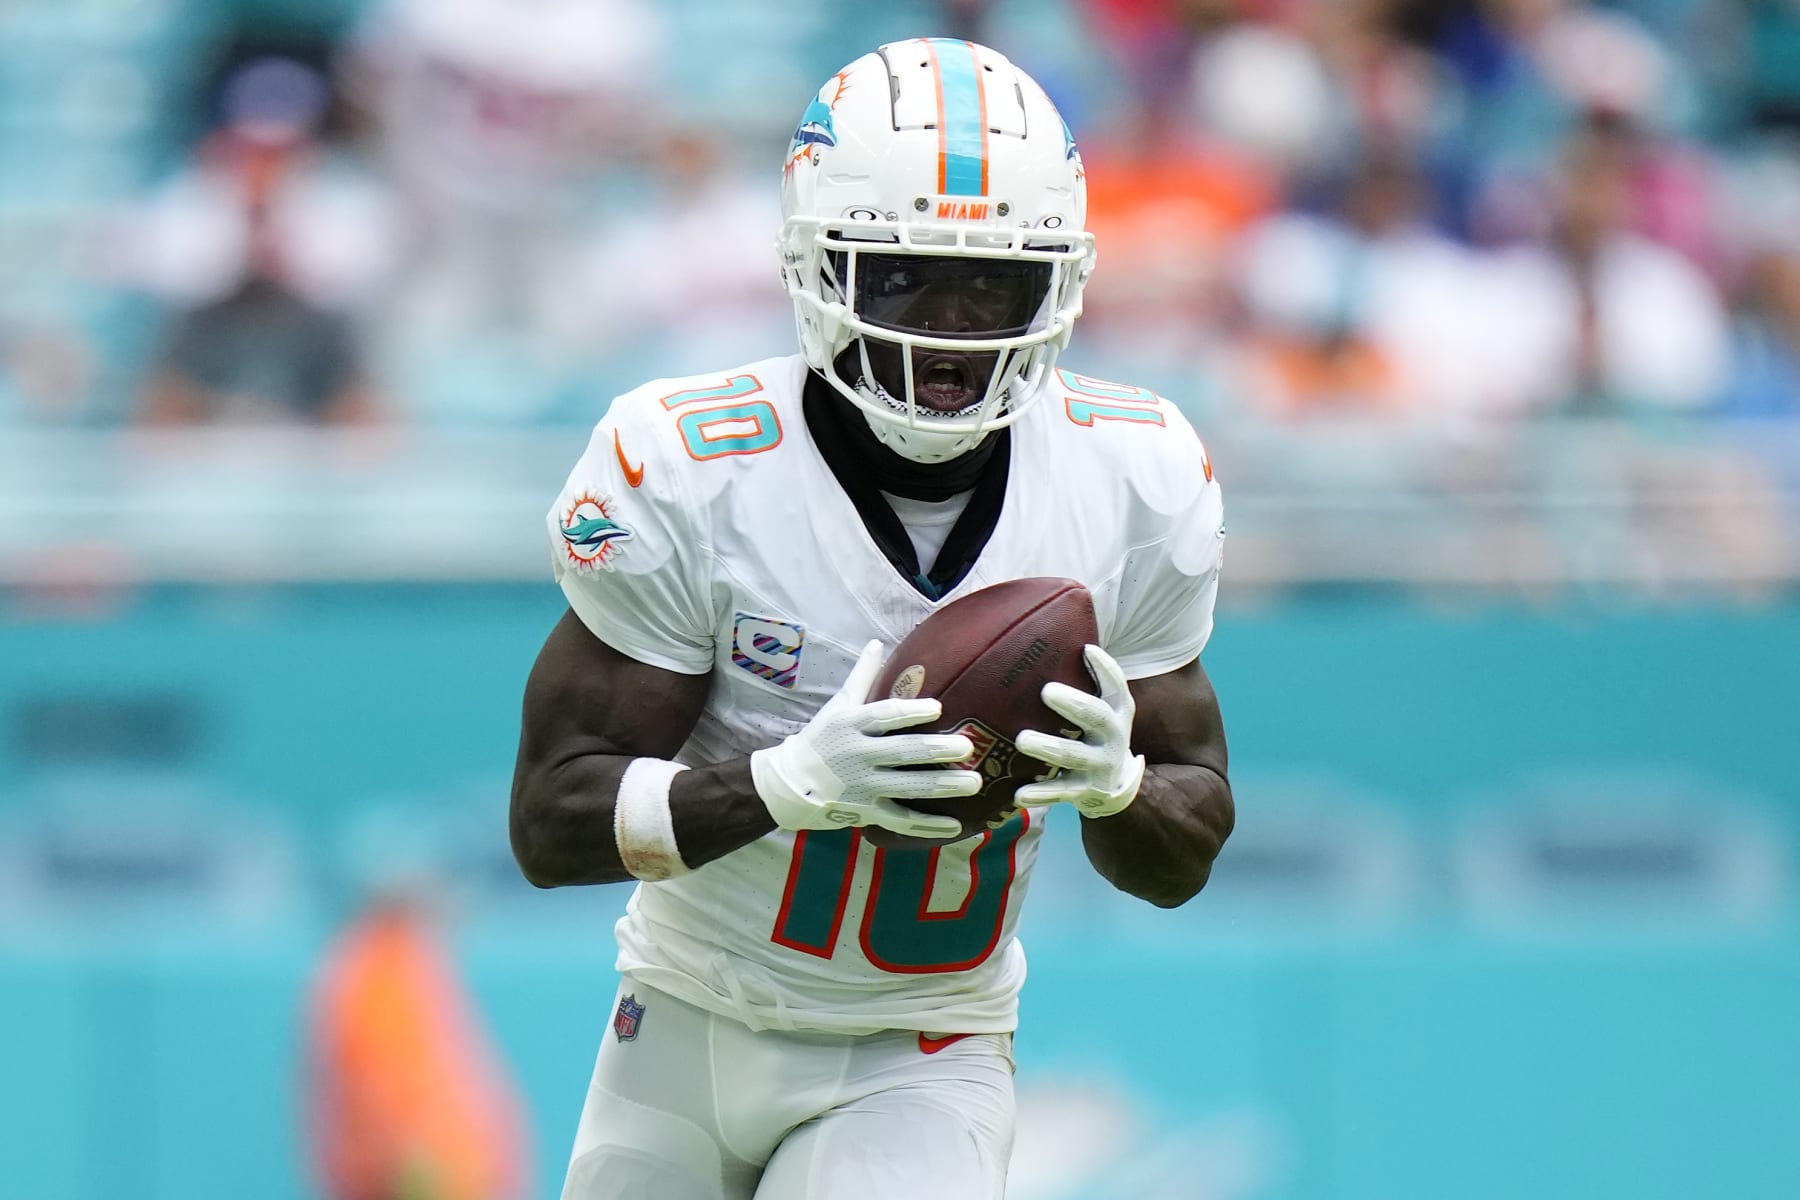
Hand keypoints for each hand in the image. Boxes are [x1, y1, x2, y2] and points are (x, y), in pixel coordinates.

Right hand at [751, 641, 979, 839]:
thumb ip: (861, 676)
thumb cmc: (820, 739)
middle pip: (902, 752)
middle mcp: (858, 755)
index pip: (883, 716)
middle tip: (967, 747)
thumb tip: (877, 643)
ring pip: (908, 787)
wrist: (789, 784)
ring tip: (974, 783)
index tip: (937, 708)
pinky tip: (956, 825)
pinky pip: (901, 820)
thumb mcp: (837, 705)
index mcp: (851, 725)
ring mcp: (863, 786)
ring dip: (943, 786)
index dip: (910, 712)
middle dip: (936, 750)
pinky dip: (928, 825)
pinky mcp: (866, 812)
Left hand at [1014, 644, 1144, 817]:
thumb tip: (1067, 632)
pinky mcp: (1084, 791)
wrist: (1113, 788)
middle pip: (1097, 717)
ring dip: (1048, 747)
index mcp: (1118, 710)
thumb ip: (1089, 679)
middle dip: (1073, 704)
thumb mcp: (1102, 707)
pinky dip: (1041, 793)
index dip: (1105, 668)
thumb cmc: (1095, 734)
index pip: (1117, 684)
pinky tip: (1019, 794)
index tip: (1086, 650)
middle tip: (1046, 690)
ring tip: (1022, 739)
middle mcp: (1114, 737)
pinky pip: (1061, 792)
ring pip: (1073, 756)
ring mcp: (1100, 765)